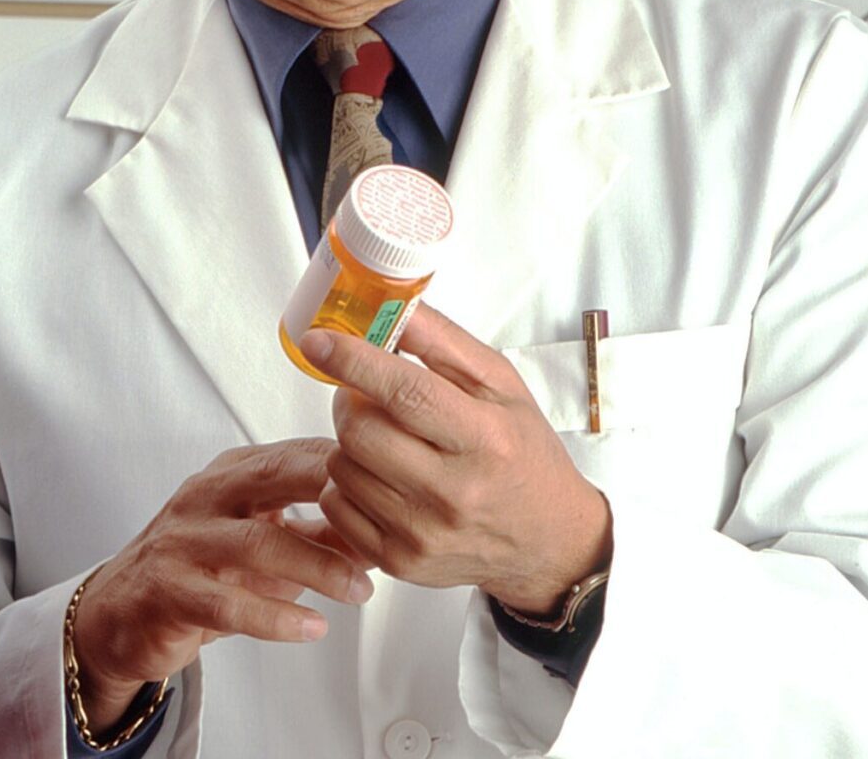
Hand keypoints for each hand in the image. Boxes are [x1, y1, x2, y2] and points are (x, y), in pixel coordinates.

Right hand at [71, 438, 376, 720]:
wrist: (119, 611)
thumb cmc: (196, 567)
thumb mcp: (260, 538)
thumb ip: (317, 530)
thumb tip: (384, 526)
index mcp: (231, 475)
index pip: (294, 453)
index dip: (348, 464)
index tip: (395, 480)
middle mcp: (205, 497)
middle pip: (274, 479)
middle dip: (335, 494)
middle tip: (387, 520)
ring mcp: (184, 541)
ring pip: (257, 543)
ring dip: (317, 566)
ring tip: (360, 591)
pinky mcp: (170, 590)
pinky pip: (227, 603)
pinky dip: (275, 617)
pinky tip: (311, 627)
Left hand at [300, 305, 612, 615]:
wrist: (547, 540)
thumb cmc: (523, 455)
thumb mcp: (502, 386)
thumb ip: (444, 342)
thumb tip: (392, 307)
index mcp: (486, 439)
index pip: (405, 393)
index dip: (353, 362)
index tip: (320, 340)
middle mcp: (455, 492)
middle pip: (359, 431)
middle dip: (349, 401)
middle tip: (365, 395)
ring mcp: (424, 533)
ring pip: (341, 467)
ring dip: (350, 442)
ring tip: (386, 440)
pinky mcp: (400, 562)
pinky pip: (336, 506)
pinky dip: (346, 482)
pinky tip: (380, 476)